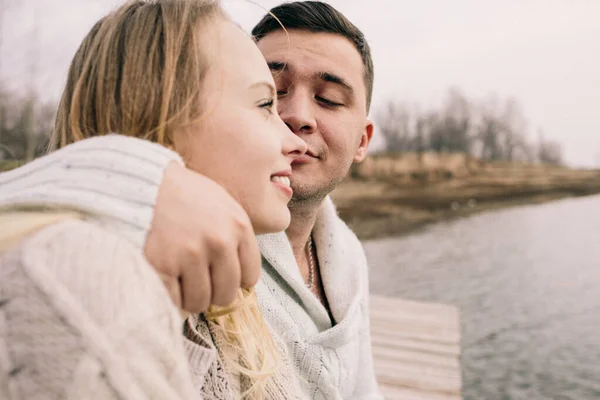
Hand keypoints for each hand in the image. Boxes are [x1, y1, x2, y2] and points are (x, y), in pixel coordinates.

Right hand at [143, 162, 260, 313]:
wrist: (141, 184)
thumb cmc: (181, 194)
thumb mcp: (221, 203)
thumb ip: (233, 236)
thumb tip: (241, 275)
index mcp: (238, 226)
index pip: (249, 276)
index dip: (234, 281)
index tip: (221, 278)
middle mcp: (219, 242)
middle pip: (226, 294)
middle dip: (212, 293)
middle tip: (198, 282)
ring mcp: (191, 255)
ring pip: (200, 302)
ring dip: (189, 297)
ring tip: (179, 280)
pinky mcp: (162, 266)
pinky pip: (174, 301)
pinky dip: (169, 297)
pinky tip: (165, 280)